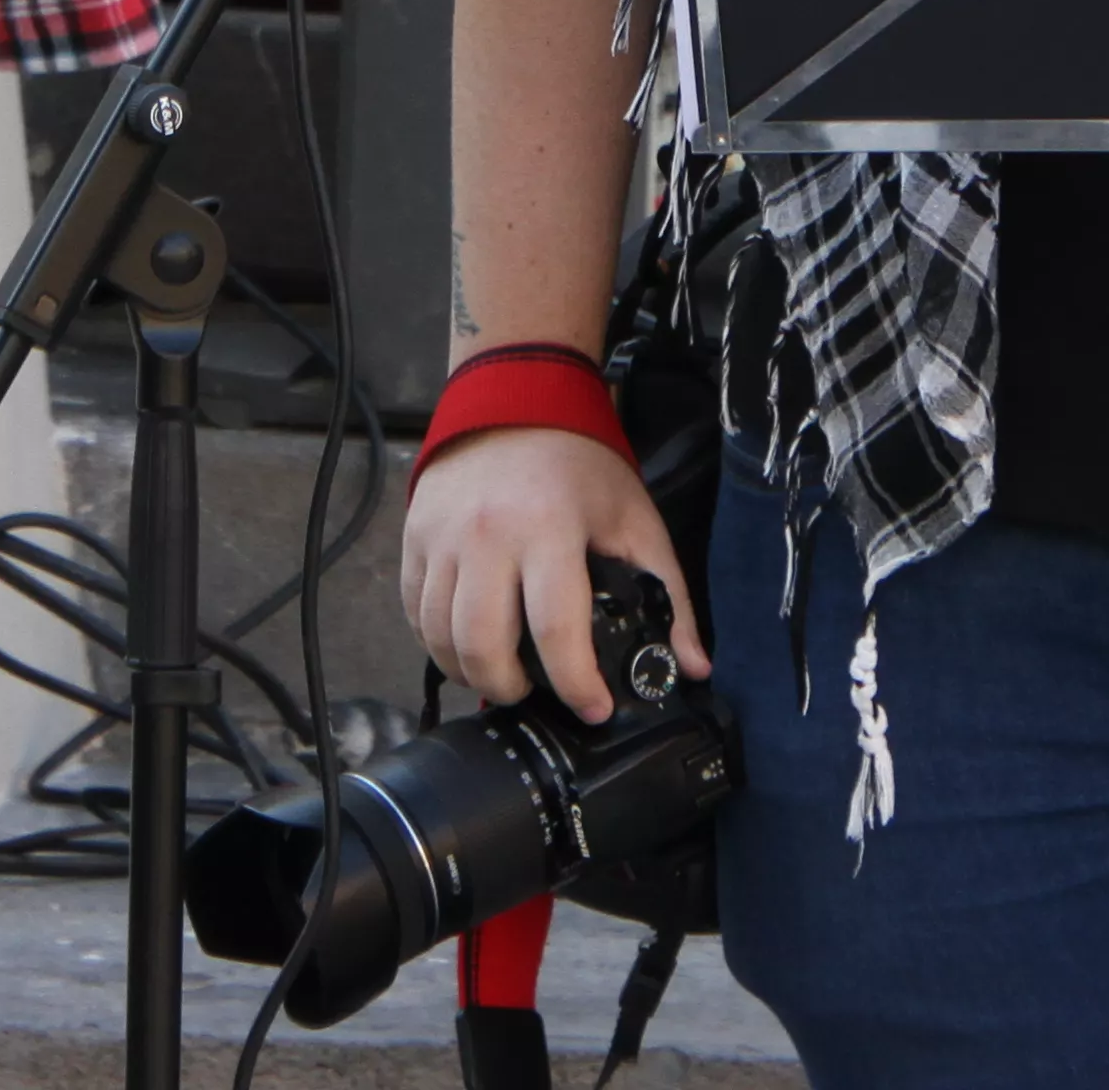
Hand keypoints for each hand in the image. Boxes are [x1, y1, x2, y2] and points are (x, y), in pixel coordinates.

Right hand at [398, 424, 707, 721]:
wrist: (517, 400)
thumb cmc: (580, 466)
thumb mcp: (636, 521)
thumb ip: (669, 596)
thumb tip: (693, 665)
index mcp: (548, 528)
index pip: (555, 630)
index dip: (575, 684)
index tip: (593, 708)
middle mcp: (486, 535)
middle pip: (482, 646)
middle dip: (509, 690)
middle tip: (534, 694)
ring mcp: (441, 537)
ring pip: (440, 638)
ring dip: (470, 673)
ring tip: (502, 674)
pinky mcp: (414, 539)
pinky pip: (415, 613)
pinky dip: (438, 643)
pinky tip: (468, 645)